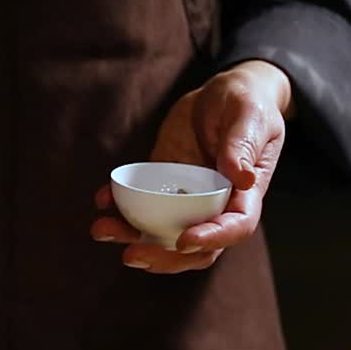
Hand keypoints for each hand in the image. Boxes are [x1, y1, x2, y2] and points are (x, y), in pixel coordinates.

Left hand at [90, 60, 292, 272]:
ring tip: (101, 230)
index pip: (235, 227)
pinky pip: (139, 204)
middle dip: (162, 258)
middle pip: (193, 248)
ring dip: (130, 237)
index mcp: (245, 193)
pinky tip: (102, 199)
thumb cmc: (246, 102)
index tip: (183, 241)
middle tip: (131, 255)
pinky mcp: (161, 184)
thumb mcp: (249, 116)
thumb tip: (241, 177)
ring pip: (160, 232)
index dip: (211, 239)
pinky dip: (119, 207)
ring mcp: (185, 198)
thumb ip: (243, 145)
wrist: (221, 92)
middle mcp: (215, 204)